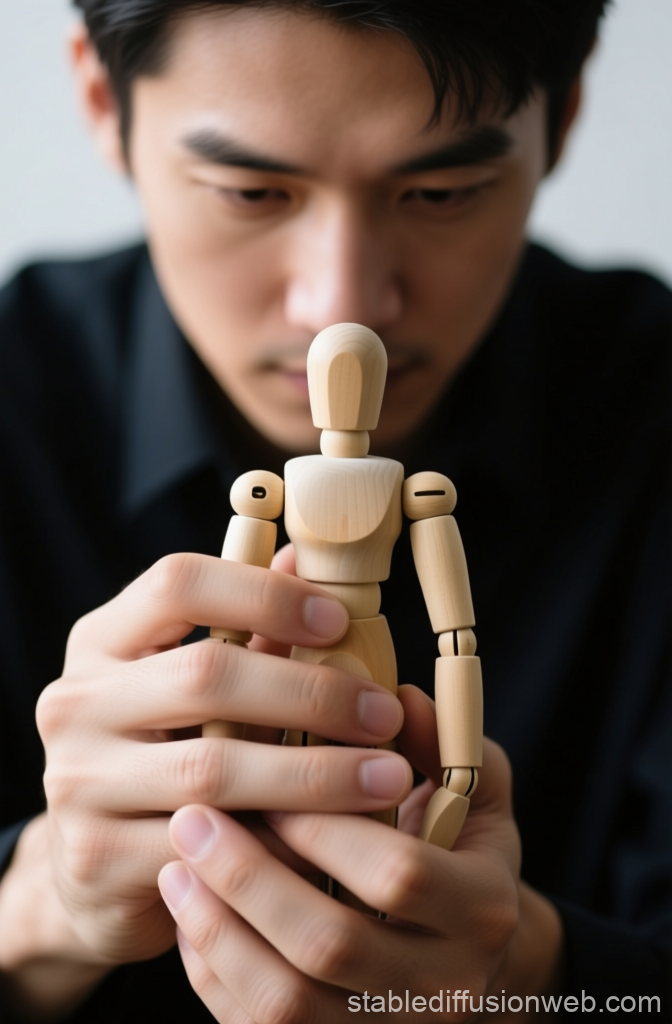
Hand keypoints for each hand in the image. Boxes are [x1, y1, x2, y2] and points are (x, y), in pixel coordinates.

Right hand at [0, 551, 409, 1015]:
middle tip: (383, 713)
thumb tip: (304, 559)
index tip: (338, 620)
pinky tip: (334, 842)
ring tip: (387, 777)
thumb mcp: (193, 689)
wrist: (96, 869)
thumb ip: (245, 632)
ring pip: (212, 768)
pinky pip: (209, 846)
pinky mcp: (96, 857)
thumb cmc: (165, 757)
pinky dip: (282, 843)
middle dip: (311, 693)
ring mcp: (78, 781)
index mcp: (102, 641)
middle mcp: (76, 702)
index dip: (265, 594)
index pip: (178, 583)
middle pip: (205, 674)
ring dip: (316, 774)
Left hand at [158, 686, 562, 1022]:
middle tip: (191, 818)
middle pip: (330, 945)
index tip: (266, 781)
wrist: (467, 952)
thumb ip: (441, 741)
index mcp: (484, 907)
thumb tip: (395, 695)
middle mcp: (444, 984)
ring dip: (219, 930)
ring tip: (176, 867)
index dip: (325, 826)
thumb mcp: (473, 788)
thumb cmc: (461, 848)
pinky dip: (215, 974)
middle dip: (249, 877)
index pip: (398, 872)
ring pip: (285, 1004)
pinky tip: (192, 917)